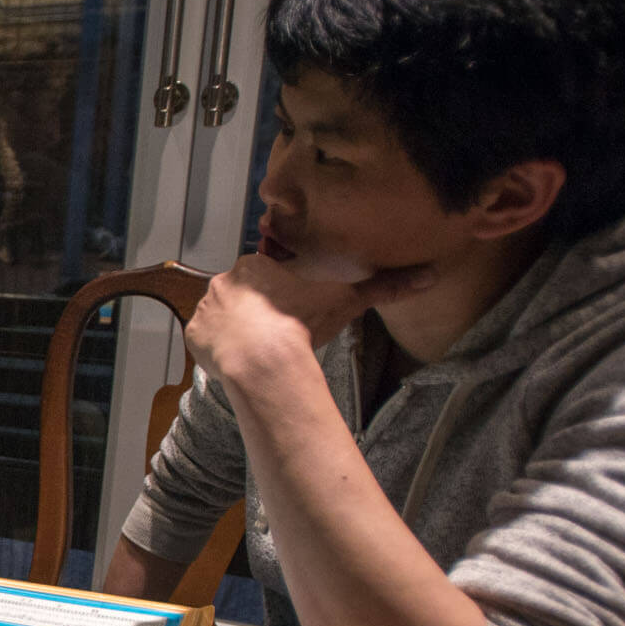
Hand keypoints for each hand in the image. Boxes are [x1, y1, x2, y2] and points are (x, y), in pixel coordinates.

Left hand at [186, 252, 434, 383]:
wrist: (264, 358)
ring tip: (257, 351)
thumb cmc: (303, 324)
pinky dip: (217, 350)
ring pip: (221, 317)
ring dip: (235, 331)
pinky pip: (204, 339)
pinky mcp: (192, 333)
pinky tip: (236, 360)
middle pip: (242, 297)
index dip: (280, 299)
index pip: (266, 279)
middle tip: (275, 337)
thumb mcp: (346, 300)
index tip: (291, 317)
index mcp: (255, 265)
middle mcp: (224, 280)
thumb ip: (386, 286)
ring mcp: (204, 307)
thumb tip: (431, 275)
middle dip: (256, 315)